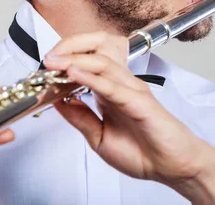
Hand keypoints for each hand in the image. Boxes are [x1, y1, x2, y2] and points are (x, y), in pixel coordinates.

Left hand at [44, 32, 214, 203]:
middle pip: (97, 51)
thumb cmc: (143, 152)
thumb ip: (80, 117)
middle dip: (70, 48)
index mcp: (111, 91)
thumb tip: (57, 100)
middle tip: (47, 57)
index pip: (88, 62)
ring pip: (103, 63)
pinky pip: (113, 85)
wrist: (172, 167)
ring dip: (75, 60)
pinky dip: (91, 78)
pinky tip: (73, 74)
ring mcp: (132, 90)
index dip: (64, 59)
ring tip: (53, 62)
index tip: (42, 67)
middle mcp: (122, 85)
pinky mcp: (140, 102)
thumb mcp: (99, 137)